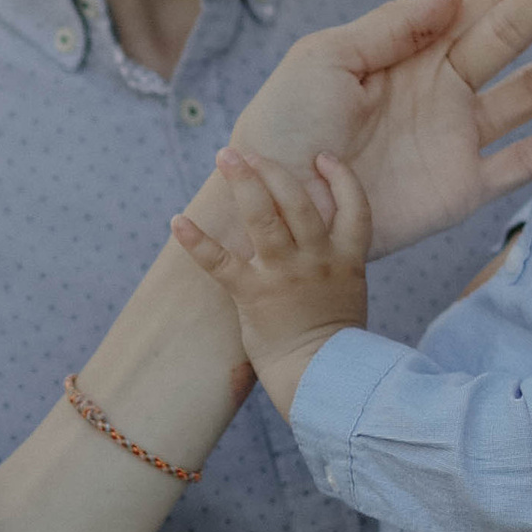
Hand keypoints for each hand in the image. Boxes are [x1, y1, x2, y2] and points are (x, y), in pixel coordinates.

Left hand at [170, 145, 372, 416]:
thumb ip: (336, 264)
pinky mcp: (253, 295)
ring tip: (225, 156)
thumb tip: (317, 239)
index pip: (355, 206)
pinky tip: (177, 221)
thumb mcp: (349, 295)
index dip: (341, 177)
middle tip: (249, 152)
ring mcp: (285, 276)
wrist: (321, 380)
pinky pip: (220, 262)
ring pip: (264, 217)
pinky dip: (196, 241)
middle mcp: (317, 260)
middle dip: (273, 170)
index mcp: (346, 260)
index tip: (322, 157)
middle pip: (298, 200)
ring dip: (244, 182)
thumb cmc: (333, 344)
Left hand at [229, 0, 531, 259]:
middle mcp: (441, 89)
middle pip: (514, 37)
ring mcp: (456, 138)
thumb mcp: (326, 59)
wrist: (270, 206)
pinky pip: (525, 160)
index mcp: (408, 52)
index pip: (480, 6)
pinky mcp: (463, 188)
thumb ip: (394, 25)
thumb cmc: (282, 126)